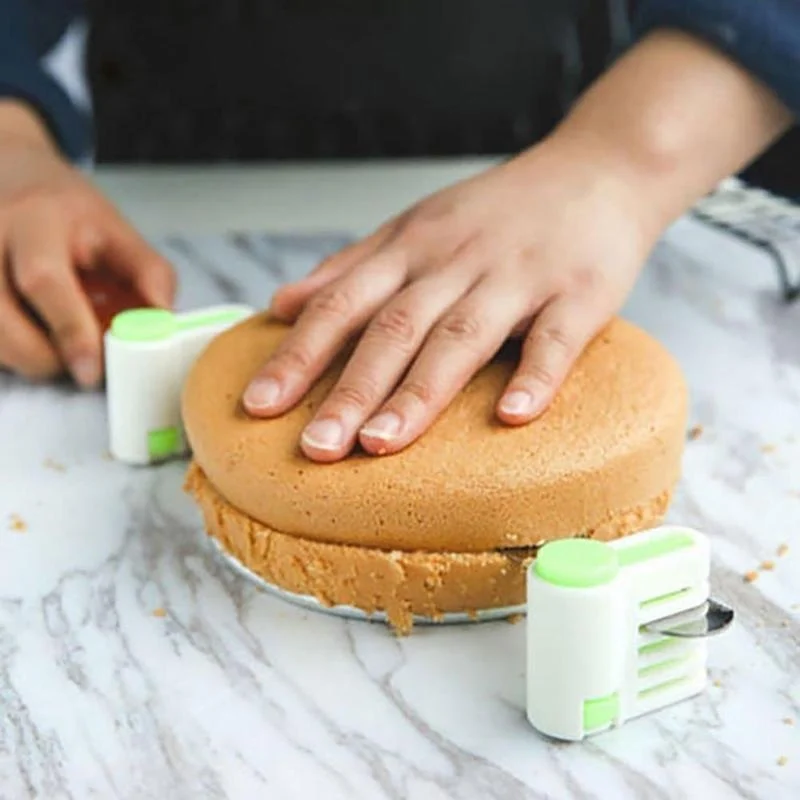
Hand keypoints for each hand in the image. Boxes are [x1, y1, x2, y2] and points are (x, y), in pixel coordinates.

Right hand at [0, 103, 174, 386]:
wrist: (10, 176)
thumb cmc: (68, 213)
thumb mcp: (117, 231)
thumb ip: (149, 273)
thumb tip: (162, 320)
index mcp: (35, 220)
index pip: (43, 280)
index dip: (68, 330)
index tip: (90, 370)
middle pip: (2, 321)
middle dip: (45, 357)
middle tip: (81, 362)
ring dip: (25, 358)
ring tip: (56, 340)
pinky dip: (9, 350)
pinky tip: (31, 331)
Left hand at [243, 135, 654, 461]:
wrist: (599, 169)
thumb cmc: (499, 210)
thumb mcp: (416, 225)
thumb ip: (350, 267)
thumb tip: (280, 305)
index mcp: (412, 249)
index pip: (342, 304)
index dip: (298, 354)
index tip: (258, 406)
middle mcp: (456, 262)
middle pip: (393, 328)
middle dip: (349, 390)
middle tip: (314, 448)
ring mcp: (518, 276)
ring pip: (460, 337)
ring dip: (418, 393)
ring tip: (379, 444)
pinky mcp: (579, 293)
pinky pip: (556, 339)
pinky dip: (535, 376)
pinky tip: (512, 418)